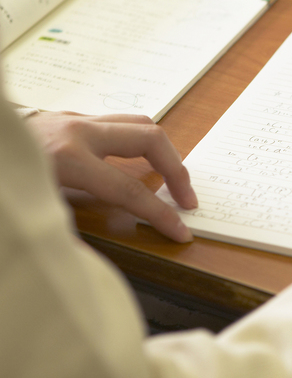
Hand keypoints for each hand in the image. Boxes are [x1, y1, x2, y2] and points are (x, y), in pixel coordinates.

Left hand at [27, 112, 196, 242]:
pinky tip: (137, 166)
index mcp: (69, 159)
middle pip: (151, 139)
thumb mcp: (34, 209)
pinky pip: (122, 124)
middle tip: (187, 199)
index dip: (161, 214)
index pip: (130, 190)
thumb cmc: (4, 179)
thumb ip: (66, 229)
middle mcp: (80, 132)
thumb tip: (93, 259)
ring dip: (164, 152)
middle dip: (177, 170)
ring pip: (141, 123)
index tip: (181, 231)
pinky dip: (140, 145)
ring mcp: (78, 119)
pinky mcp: (75, 118)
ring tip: (172, 180)